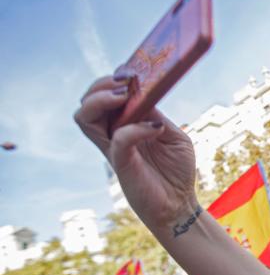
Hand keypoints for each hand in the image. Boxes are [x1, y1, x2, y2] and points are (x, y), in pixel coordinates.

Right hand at [74, 72, 198, 228]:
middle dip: (101, 85)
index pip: (105, 96)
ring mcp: (114, 148)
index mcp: (125, 125)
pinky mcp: (121, 163)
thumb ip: (157, 116)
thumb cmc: (177, 171)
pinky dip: (136, 128)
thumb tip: (143, 97)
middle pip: (87, 102)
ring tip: (124, 95)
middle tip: (125, 81)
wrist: (180, 203)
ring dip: (100, 99)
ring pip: (84, 116)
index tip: (130, 71)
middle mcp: (113, 134)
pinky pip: (118, 138)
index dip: (111, 80)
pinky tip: (154, 129)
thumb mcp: (173, 136)